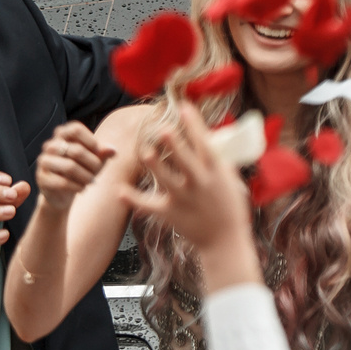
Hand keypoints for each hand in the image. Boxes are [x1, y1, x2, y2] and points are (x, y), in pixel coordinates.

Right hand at [33, 121, 111, 212]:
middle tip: (97, 172)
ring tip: (91, 181)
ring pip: (70, 167)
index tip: (98, 154)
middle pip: (76, 150)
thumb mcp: (95, 159)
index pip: (76, 130)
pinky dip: (77, 187)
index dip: (91, 142)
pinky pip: (63, 183)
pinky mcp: (42, 178)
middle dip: (93, 164)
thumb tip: (112, 150)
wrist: (64, 192)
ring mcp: (44, 161)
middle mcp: (50, 145)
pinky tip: (82, 188)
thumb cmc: (81, 169)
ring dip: (86, 177)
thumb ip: (103, 153)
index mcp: (62, 134)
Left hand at [119, 117, 261, 289]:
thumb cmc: (230, 207)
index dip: (194, 125)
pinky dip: (134, 199)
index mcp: (216, 172)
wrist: (225, 241)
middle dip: (175, 144)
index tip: (184, 107)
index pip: (205, 144)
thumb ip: (218, 159)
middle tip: (163, 129)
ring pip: (166, 179)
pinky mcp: (171, 213)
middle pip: (185, 160)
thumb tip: (209, 136)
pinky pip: (149, 205)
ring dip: (155, 166)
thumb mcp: (230, 180)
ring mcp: (184, 199)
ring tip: (145, 153)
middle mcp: (200, 183)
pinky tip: (120, 191)